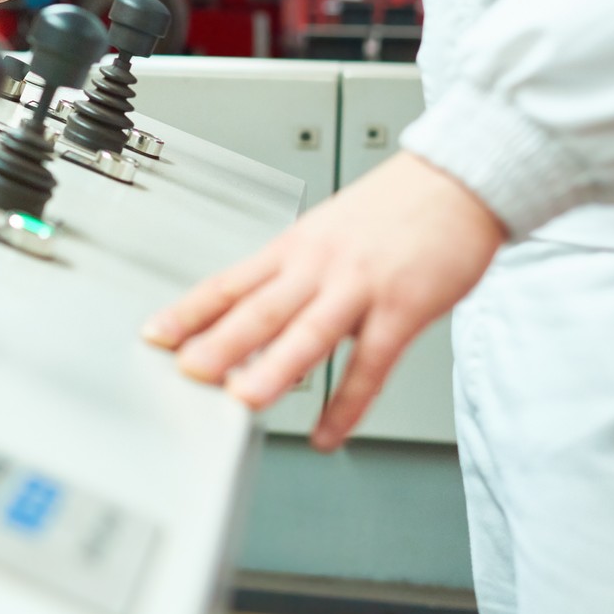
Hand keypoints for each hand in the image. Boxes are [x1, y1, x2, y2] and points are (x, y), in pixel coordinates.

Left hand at [142, 152, 505, 449]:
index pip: (229, 282)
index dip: (189, 310)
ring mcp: (360, 287)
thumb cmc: (394, 207)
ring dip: (273, 369)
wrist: (458, 181)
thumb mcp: (326, 230)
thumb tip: (256, 311)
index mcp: (294, 247)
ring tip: (241, 400)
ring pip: (308, 333)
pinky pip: (371, 365)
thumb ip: (293, 273)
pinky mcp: (404, 309)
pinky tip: (327, 432)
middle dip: (218, 342)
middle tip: (185, 371)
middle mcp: (318, 266)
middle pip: (259, 308)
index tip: (154, 334)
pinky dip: (347, 404)